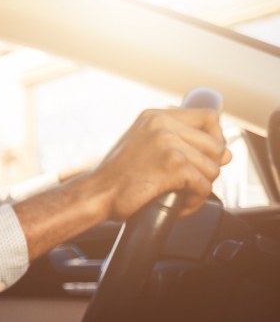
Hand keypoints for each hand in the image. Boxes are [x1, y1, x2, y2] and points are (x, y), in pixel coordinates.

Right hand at [87, 108, 231, 220]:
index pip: (208, 117)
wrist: (94, 194)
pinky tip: (178, 205)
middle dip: (208, 169)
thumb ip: (179, 143)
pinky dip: (194, 202)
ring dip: (200, 188)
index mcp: (155, 116)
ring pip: (212, 168)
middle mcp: (162, 123)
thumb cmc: (115, 178)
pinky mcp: (173, 165)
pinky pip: (203, 186)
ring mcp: (168, 142)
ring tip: (180, 196)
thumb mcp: (142, 146)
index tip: (207, 155)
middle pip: (216, 146)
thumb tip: (227, 154)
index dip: (216, 138)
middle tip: (189, 183)